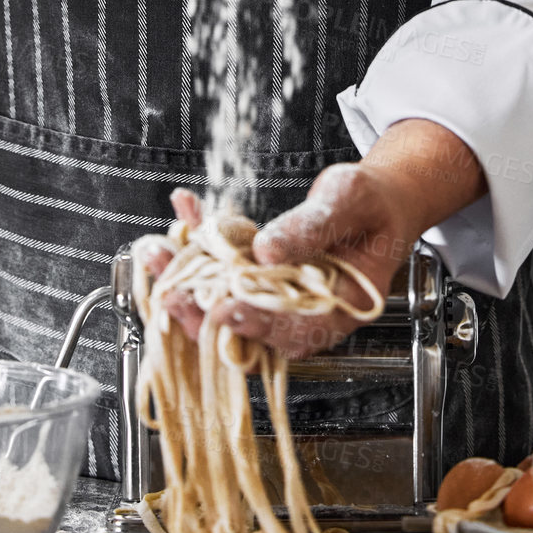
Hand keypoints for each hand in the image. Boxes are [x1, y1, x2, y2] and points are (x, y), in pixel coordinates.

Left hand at [151, 172, 407, 356]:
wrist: (375, 202)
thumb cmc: (371, 205)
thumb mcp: (349, 201)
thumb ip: (312, 226)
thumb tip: (266, 249)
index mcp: (338, 309)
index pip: (293, 331)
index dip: (254, 323)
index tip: (220, 309)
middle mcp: (303, 314)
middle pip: (247, 330)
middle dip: (201, 310)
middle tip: (168, 289)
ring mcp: (277, 301)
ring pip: (225, 305)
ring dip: (187, 278)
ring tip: (157, 251)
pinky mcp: (258, 282)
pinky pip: (222, 275)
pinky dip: (198, 247)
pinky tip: (185, 212)